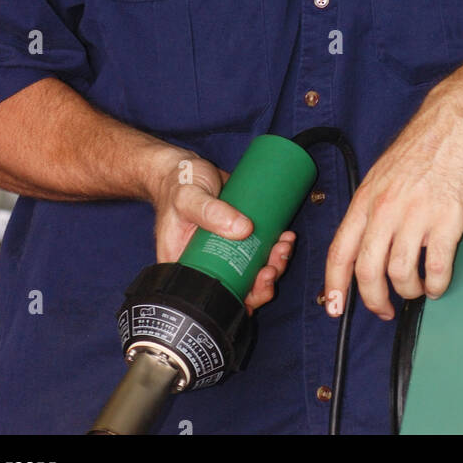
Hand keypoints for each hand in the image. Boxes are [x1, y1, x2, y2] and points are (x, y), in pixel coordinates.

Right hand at [147, 147, 294, 315]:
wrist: (183, 166)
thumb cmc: (178, 184)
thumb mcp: (188, 198)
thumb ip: (210, 212)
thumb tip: (243, 229)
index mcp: (186, 267)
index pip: (214, 296)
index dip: (242, 297)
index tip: (260, 281)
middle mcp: (204, 264)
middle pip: (238, 287)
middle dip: (263, 282)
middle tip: (274, 264)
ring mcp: (222, 250)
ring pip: (251, 270)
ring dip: (273, 264)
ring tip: (283, 246)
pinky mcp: (235, 233)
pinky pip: (256, 249)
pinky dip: (273, 247)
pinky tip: (284, 236)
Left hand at [323, 70, 462, 319]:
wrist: (457, 123)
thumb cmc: (422, 147)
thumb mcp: (382, 174)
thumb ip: (371, 207)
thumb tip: (363, 242)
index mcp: (367, 199)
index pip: (340, 251)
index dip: (335, 285)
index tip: (335, 307)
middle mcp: (387, 210)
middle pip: (369, 272)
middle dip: (374, 300)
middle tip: (384, 309)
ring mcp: (418, 216)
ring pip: (402, 274)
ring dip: (409, 291)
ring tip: (418, 288)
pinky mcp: (448, 220)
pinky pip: (438, 268)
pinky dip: (437, 284)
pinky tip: (438, 282)